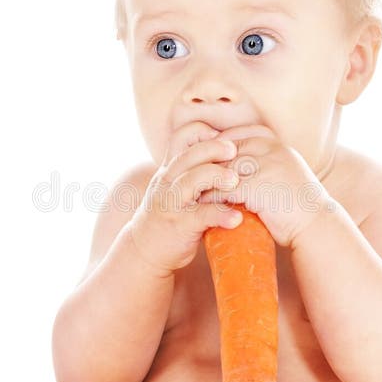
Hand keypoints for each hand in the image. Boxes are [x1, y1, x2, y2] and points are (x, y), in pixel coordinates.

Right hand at [127, 121, 246, 275]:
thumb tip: (231, 155)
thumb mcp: (174, 187)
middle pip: (189, 154)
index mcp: (170, 169)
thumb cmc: (168, 215)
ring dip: (216, 176)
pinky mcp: (179, 225)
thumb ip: (193, 171)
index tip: (225, 137)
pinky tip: (237, 218)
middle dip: (214, 148)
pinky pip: (201, 216)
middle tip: (235, 151)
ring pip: (191, 180)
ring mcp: (171, 202)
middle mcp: (168, 181)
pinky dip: (221, 215)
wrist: (144, 250)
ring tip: (235, 181)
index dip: (202, 132)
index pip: (180, 137)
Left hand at [196, 124, 332, 247]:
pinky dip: (212, 197)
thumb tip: (231, 161)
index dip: (215, 149)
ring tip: (191, 191)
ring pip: (224, 169)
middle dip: (206, 164)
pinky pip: (226, 189)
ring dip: (205, 181)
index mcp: (275, 142)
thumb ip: (261, 160)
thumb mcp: (282, 171)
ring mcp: (266, 166)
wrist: (316, 226)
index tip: (200, 162)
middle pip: (226, 151)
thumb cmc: (296, 203)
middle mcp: (271, 149)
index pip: (235, 136)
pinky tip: (202, 205)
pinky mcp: (259, 187)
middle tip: (187, 176)